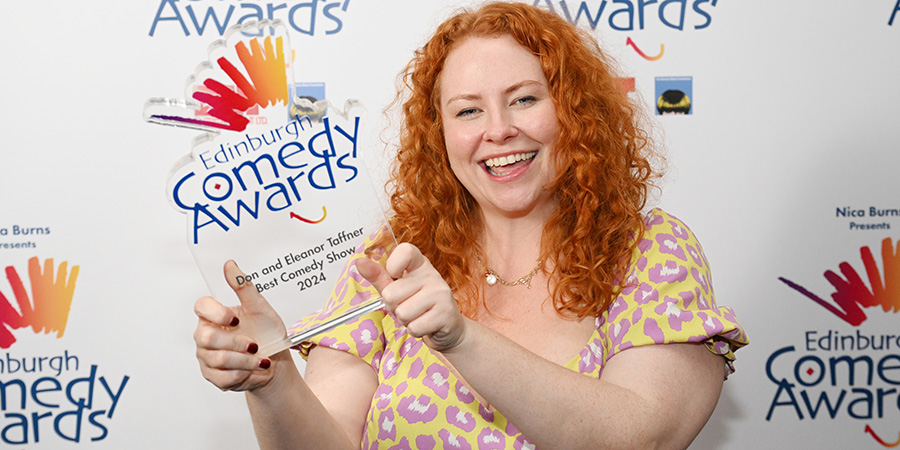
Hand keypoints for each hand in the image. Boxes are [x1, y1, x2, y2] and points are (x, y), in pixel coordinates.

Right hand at [193, 260, 288, 390]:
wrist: (276, 361)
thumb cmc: (267, 332)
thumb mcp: (259, 307)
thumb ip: (243, 287)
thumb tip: (230, 265)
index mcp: (214, 316)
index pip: (201, 307)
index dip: (216, 313)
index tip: (236, 320)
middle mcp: (205, 336)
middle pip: (206, 338)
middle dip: (236, 343)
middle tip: (255, 344)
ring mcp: (206, 357)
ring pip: (217, 359)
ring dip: (245, 360)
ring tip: (260, 358)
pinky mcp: (213, 376)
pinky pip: (222, 377)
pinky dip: (243, 373)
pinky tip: (253, 369)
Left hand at [356, 243, 467, 351]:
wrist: (448, 328)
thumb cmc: (419, 306)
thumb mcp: (397, 289)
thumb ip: (378, 277)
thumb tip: (359, 262)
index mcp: (420, 264)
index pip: (404, 251)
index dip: (393, 266)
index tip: (396, 277)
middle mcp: (432, 275)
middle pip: (391, 293)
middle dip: (395, 306)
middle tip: (409, 306)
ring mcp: (441, 293)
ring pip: (402, 313)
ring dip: (406, 320)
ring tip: (418, 315)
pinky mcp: (446, 313)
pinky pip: (414, 327)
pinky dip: (416, 331)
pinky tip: (426, 324)